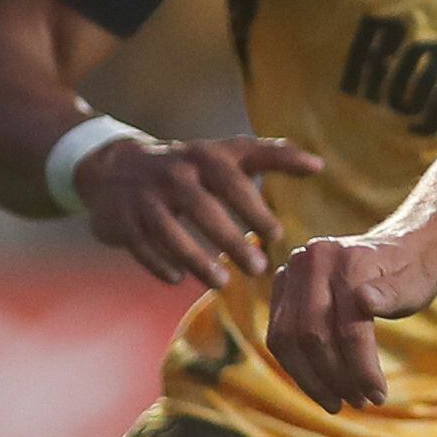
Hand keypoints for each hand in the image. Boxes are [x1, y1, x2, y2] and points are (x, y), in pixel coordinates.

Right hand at [75, 135, 321, 288]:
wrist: (117, 168)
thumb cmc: (192, 166)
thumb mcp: (228, 153)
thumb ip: (273, 156)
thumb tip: (319, 165)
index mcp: (205, 156)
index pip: (233, 181)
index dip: (255, 208)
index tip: (277, 235)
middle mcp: (173, 174)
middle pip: (203, 208)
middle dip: (231, 240)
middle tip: (258, 269)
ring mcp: (144, 197)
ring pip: (170, 231)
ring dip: (197, 260)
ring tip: (222, 283)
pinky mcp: (120, 219)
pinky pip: (141, 245)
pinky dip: (159, 264)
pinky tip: (178, 280)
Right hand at [266, 234, 436, 410]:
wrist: (399, 252)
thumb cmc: (411, 275)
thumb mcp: (414, 286)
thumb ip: (391, 295)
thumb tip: (365, 300)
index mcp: (347, 258)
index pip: (347, 326)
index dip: (361, 367)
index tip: (378, 396)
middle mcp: (311, 260)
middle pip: (311, 335)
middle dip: (335, 378)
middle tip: (360, 403)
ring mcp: (291, 272)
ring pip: (286, 340)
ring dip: (311, 380)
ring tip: (340, 403)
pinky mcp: (282, 288)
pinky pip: (279, 337)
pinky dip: (298, 366)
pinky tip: (321, 386)